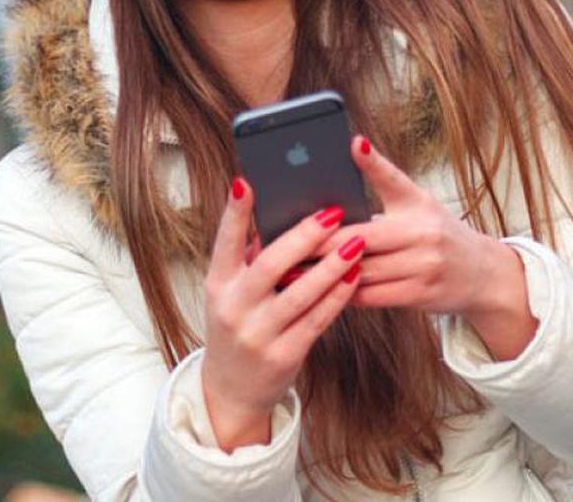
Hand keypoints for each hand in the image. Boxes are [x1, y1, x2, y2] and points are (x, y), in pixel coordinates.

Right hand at [200, 177, 364, 451]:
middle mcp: (232, 308)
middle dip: (303, 237)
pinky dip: (337, 296)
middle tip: (332, 213)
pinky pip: (317, 320)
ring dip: (331, 266)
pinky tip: (354, 276)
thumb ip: (250, 261)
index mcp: (217, 284)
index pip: (223, 242)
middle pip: (270, 265)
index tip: (247, 182)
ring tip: (356, 243)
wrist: (231, 390)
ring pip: (300, 294)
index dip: (234, 213)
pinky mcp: (283, 355)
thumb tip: (284, 218)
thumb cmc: (239, 325)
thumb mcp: (231, 293)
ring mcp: (257, 334)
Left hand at [310, 135, 521, 315]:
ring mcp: (424, 265)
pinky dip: (345, 293)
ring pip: (362, 270)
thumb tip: (345, 166)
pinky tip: (323, 291)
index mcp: (418, 204)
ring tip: (292, 271)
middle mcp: (424, 233)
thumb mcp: (418, 204)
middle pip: (360, 237)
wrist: (483, 275)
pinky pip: (372, 296)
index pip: (392, 179)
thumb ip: (383, 188)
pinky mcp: (421, 295)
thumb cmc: (438, 234)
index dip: (372, 161)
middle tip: (287, 243)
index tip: (354, 142)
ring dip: (326, 273)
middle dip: (320, 243)